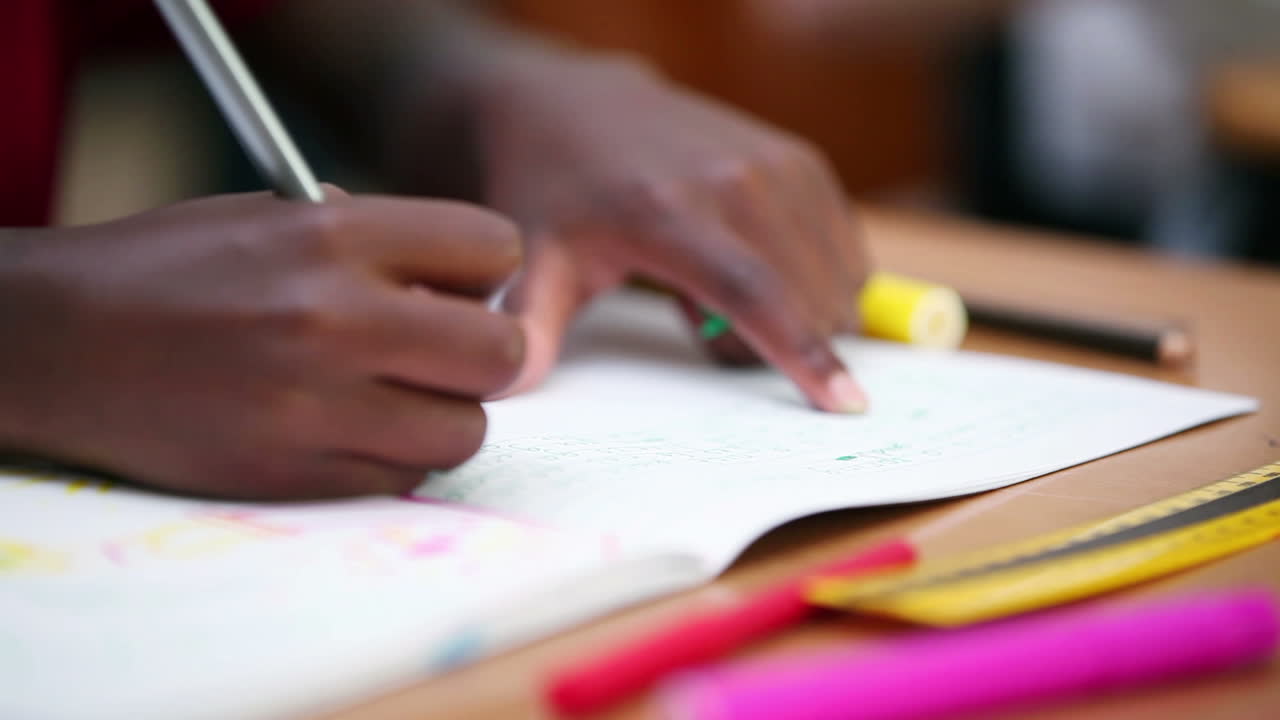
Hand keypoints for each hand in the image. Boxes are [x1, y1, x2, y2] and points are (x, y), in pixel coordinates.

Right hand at [0, 190, 522, 498]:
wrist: (56, 342)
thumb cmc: (167, 268)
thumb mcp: (268, 216)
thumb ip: (370, 240)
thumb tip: (455, 281)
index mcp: (332, 235)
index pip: (492, 249)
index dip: (482, 269)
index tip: (459, 286)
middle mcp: (335, 319)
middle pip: (500, 354)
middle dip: (482, 354)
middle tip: (443, 353)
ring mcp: (314, 406)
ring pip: (463, 432)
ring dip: (442, 416)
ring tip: (392, 397)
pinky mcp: (291, 473)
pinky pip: (399, 478)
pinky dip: (390, 459)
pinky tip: (347, 431)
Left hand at [474, 56, 869, 410]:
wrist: (579, 104)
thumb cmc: (556, 190)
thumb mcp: (534, 257)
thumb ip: (530, 326)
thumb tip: (509, 390)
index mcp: (667, 212)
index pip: (752, 291)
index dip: (801, 351)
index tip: (846, 404)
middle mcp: (734, 181)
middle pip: (807, 295)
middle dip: (783, 343)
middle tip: (702, 325)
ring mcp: (776, 164)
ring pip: (836, 277)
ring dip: (804, 313)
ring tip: (721, 291)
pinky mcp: (801, 160)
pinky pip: (845, 248)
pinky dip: (821, 280)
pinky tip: (762, 270)